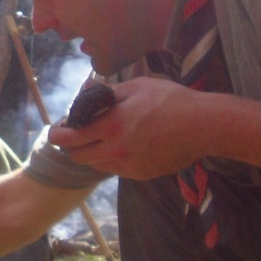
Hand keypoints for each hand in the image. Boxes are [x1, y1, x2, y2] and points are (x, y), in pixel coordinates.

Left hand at [45, 77, 208, 180]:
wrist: (204, 126)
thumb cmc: (171, 100)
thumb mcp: (136, 86)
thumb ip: (107, 92)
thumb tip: (86, 92)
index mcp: (112, 126)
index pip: (71, 138)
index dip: (58, 134)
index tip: (56, 130)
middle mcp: (116, 150)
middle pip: (78, 157)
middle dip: (72, 145)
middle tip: (76, 133)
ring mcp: (128, 166)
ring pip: (96, 164)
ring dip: (91, 152)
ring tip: (100, 137)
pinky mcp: (140, 174)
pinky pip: (115, 169)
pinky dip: (110, 158)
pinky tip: (121, 145)